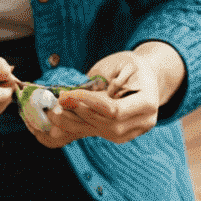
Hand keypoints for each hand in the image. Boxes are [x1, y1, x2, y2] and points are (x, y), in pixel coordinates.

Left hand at [30, 45, 183, 149]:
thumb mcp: (118, 64)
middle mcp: (141, 123)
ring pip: (96, 130)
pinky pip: (95, 132)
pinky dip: (76, 125)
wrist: (146, 77)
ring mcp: (130, 132)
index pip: (113, 109)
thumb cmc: (132, 65)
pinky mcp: (119, 136)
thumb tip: (71, 98)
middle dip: (75, 112)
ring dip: (71, 122)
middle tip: (53, 103)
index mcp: (147, 104)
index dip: (87, 103)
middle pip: (103, 123)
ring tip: (52, 111)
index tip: (65, 95)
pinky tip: (61, 117)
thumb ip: (98, 81)